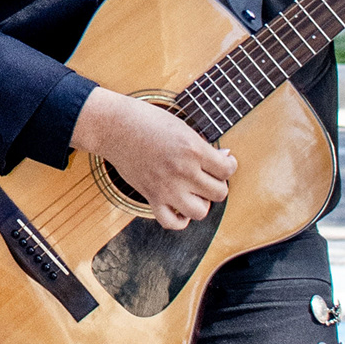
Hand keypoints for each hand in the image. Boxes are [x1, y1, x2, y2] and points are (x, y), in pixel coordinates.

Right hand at [72, 85, 236, 231]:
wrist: (115, 127)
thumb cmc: (148, 121)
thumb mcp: (182, 128)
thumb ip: (203, 147)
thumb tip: (225, 159)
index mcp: (193, 150)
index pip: (227, 170)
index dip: (229, 166)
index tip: (223, 162)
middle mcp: (183, 171)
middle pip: (219, 193)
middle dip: (217, 184)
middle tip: (208, 175)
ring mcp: (167, 187)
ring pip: (200, 212)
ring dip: (202, 203)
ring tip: (195, 192)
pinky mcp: (151, 197)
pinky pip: (171, 222)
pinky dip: (180, 220)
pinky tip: (180, 207)